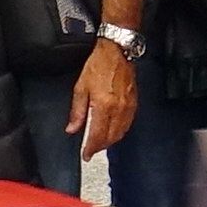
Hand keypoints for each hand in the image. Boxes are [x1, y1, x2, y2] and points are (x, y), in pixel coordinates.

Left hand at [70, 37, 138, 152]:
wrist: (117, 51)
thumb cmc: (99, 64)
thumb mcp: (81, 87)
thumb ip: (76, 111)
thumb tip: (72, 128)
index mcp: (103, 106)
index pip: (97, 136)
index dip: (91, 149)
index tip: (86, 155)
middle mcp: (118, 109)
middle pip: (110, 138)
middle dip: (100, 147)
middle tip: (91, 150)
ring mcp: (128, 107)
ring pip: (120, 133)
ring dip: (110, 141)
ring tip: (101, 143)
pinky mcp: (134, 103)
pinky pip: (127, 124)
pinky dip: (120, 131)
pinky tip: (114, 131)